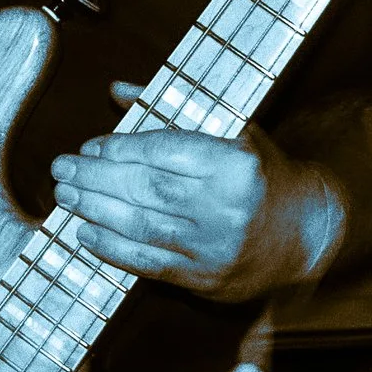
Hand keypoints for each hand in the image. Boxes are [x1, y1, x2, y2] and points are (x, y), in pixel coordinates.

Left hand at [49, 81, 343, 302]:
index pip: (165, 153)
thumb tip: (118, 90)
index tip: (90, 147)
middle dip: (97, 179)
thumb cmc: (261, 175)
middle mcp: (227, 208)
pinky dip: (113, 250)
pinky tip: (85, 234)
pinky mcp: (207, 280)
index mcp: (235, 165)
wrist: (309, 233)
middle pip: (147, 190)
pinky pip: (150, 264)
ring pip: (143, 227)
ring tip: (66, 196)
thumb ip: (172, 112)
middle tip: (63, 169)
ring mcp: (216, 248)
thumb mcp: (230, 133)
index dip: (121, 150)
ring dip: (96, 211)